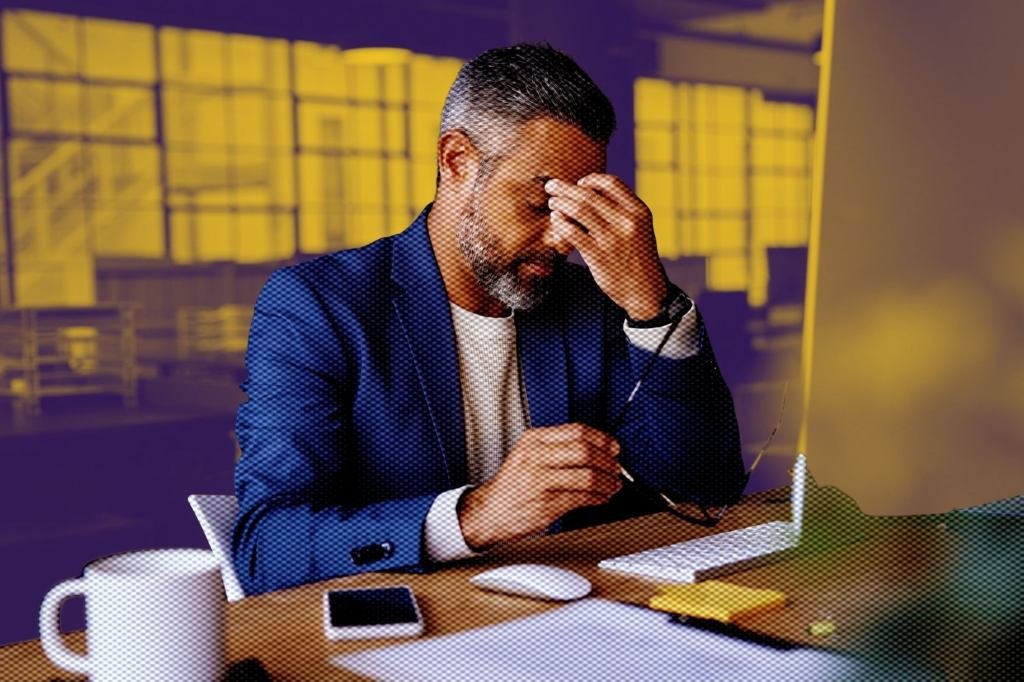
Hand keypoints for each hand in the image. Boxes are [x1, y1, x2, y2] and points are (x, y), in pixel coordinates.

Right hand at [457, 424, 621, 549]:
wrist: (488, 511)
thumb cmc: (512, 484)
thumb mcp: (528, 454)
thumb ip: (558, 447)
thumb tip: (597, 448)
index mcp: (534, 440)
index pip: (577, 431)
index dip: (602, 439)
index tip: (614, 447)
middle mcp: (536, 457)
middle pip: (585, 451)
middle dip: (608, 461)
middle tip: (617, 468)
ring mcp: (540, 481)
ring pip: (588, 476)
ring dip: (607, 482)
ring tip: (613, 485)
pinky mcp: (547, 504)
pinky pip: (582, 498)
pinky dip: (599, 498)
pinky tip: (602, 497)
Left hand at [545, 175, 667, 319]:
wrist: (645, 291)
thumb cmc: (637, 258)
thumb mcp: (640, 229)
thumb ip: (622, 211)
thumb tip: (590, 193)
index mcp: (639, 212)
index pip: (612, 184)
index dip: (591, 180)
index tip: (579, 183)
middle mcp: (626, 222)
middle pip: (590, 195)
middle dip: (566, 188)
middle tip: (551, 186)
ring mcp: (611, 239)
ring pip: (579, 211)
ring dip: (561, 203)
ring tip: (552, 202)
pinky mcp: (597, 255)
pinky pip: (573, 233)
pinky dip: (561, 223)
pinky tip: (556, 220)